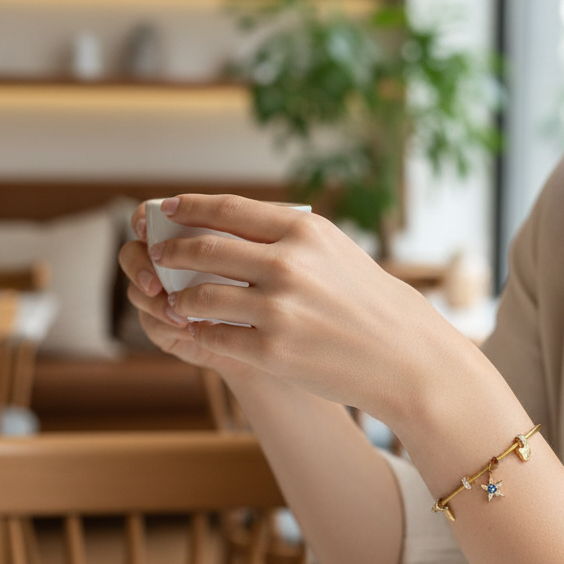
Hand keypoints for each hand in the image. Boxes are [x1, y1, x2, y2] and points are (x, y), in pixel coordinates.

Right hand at [118, 204, 257, 382]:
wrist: (272, 336)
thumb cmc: (271, 288)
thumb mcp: (263, 258)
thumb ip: (247, 238)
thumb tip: (239, 219)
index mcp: (186, 234)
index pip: (153, 217)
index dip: (144, 220)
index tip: (148, 228)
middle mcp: (168, 261)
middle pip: (133, 252)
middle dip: (140, 264)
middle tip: (155, 282)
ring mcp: (162, 294)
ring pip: (138, 291)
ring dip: (154, 301)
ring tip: (180, 313)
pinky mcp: (164, 326)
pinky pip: (152, 323)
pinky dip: (169, 324)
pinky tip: (189, 327)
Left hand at [143, 193, 465, 425]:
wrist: (405, 356)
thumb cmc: (371, 303)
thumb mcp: (336, 252)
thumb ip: (287, 237)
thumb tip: (228, 226)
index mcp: (304, 231)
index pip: (227, 209)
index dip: (188, 207)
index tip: (167, 208)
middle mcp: (288, 264)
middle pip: (204, 248)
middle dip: (171, 251)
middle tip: (157, 255)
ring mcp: (278, 309)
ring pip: (200, 295)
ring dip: (179, 296)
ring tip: (176, 299)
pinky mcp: (272, 350)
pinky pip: (215, 336)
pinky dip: (199, 331)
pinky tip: (197, 329)